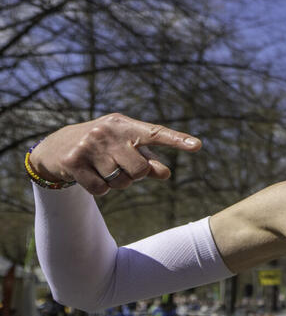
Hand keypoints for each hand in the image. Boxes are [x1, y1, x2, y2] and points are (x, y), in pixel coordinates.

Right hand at [30, 113, 200, 195]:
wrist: (58, 146)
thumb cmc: (104, 146)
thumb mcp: (126, 147)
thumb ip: (148, 160)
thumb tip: (165, 173)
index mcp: (124, 125)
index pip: (155, 133)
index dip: (177, 140)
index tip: (197, 145)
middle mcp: (107, 131)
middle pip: (140, 170)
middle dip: (134, 175)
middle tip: (120, 166)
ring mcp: (89, 146)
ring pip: (121, 182)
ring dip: (116, 183)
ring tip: (103, 168)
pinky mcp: (73, 161)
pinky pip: (101, 190)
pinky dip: (100, 189)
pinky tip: (90, 175)